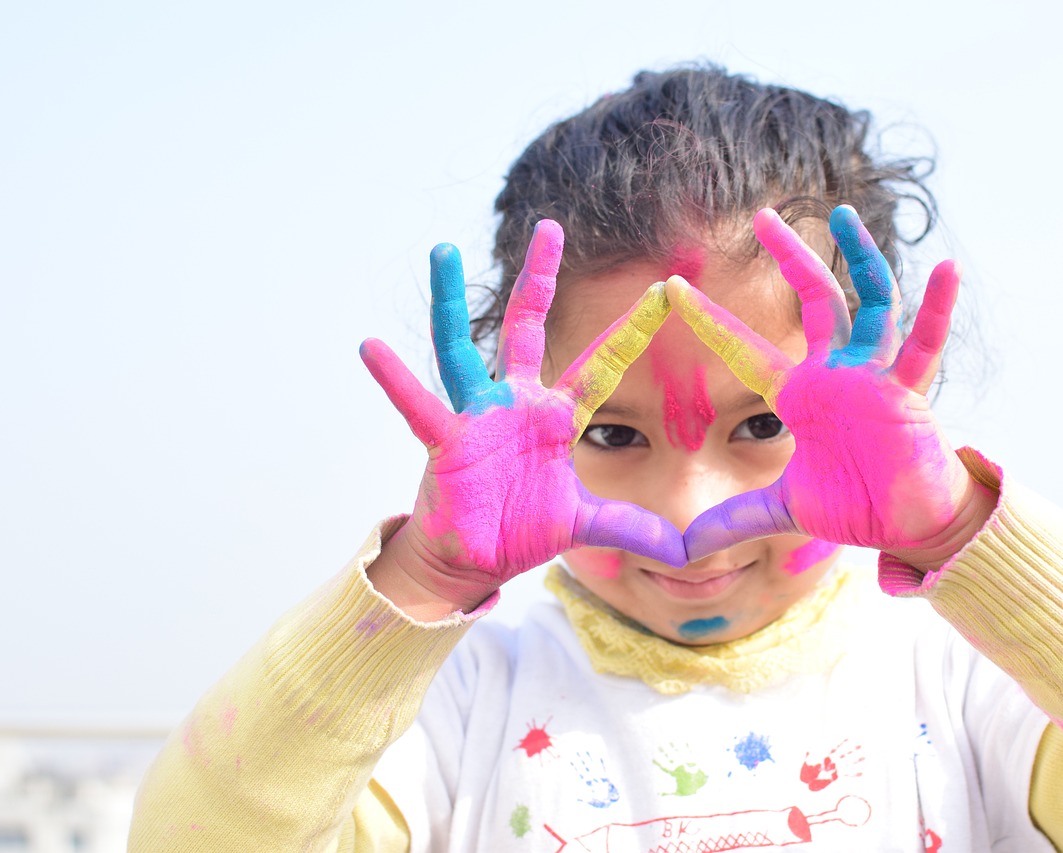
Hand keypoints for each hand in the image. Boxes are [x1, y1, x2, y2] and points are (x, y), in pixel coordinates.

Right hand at [361, 220, 685, 613]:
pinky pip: (418, 405)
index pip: (602, 364)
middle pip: (528, 326)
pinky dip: (395, 379)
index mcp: (555, 416)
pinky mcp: (446, 440)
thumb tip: (683, 550)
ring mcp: (477, 415)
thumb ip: (629, 526)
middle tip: (549, 226)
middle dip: (538, 278)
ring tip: (443, 250)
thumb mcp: (584, 526)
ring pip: (461, 346)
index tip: (665, 288)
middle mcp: (516, 402)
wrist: (474, 559)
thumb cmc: (523, 529)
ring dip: (451, 301)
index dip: (632, 329)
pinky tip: (372, 347)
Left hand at [667, 206, 993, 570]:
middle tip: (761, 216)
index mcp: (800, 395)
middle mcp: (836, 373)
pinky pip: (924, 346)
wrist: (907, 526)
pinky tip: (947, 269)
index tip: (672, 286)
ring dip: (861, 257)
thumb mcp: (782, 511)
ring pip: (870, 303)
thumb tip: (681, 547)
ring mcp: (875, 377)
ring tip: (844, 212)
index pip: (746, 350)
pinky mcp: (909, 393)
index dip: (712, 321)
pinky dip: (937, 309)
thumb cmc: (852, 505)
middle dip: (789, 257)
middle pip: (813, 299)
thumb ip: (734, 520)